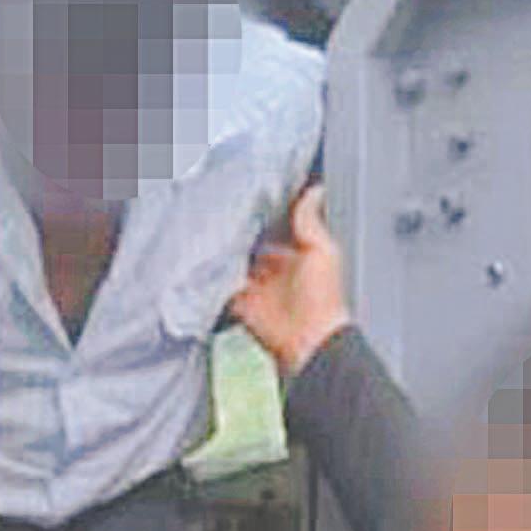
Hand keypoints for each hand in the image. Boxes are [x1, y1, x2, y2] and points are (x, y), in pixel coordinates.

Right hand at [231, 184, 353, 377]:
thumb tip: (315, 190)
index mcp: (296, 255)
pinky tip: (207, 264)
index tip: (249, 197)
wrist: (308, 340)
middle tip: (224, 215)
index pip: (275, 229)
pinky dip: (215, 279)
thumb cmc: (322, 298)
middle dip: (239, 234)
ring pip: (234, 264)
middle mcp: (275, 270)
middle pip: (251, 246)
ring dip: (225, 254)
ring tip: (213, 235)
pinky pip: (222, 288)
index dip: (263, 215)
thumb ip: (310, 222)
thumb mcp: (321, 250)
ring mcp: (256, 288)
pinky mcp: (240, 304)